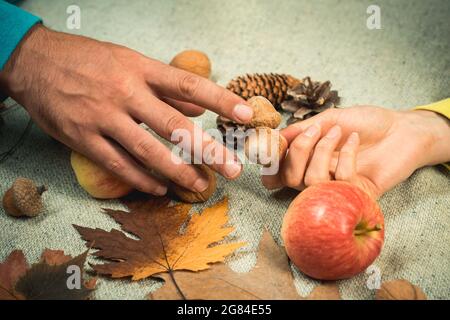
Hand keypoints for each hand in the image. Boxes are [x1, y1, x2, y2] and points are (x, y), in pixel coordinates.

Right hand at [0, 25, 253, 194]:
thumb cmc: (88, 60)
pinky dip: (142, 179)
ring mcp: (103, 117)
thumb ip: (164, 86)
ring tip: (200, 185)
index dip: (220, 100)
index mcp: (140, 69)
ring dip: (178, 172)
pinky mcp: (83, 138)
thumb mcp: (128, 60)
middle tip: (231, 168)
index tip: (246, 114)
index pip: (188, 84)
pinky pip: (118, 165)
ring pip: (148, 150)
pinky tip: (160, 189)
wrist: (34, 62)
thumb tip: (198, 108)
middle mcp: (125, 92)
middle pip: (174, 125)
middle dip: (206, 149)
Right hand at [262, 106, 449, 197]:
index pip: (279, 173)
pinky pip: (339, 181)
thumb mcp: (329, 119)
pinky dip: (345, 155)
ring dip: (322, 151)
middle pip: (290, 179)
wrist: (402, 129)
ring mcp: (336, 187)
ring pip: (311, 181)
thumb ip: (301, 130)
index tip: (273, 145)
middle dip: (297, 152)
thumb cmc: (366, 122)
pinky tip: (353, 140)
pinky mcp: (356, 194)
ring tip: (338, 132)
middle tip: (314, 131)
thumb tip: (275, 137)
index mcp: (308, 160)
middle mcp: (318, 176)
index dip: (271, 163)